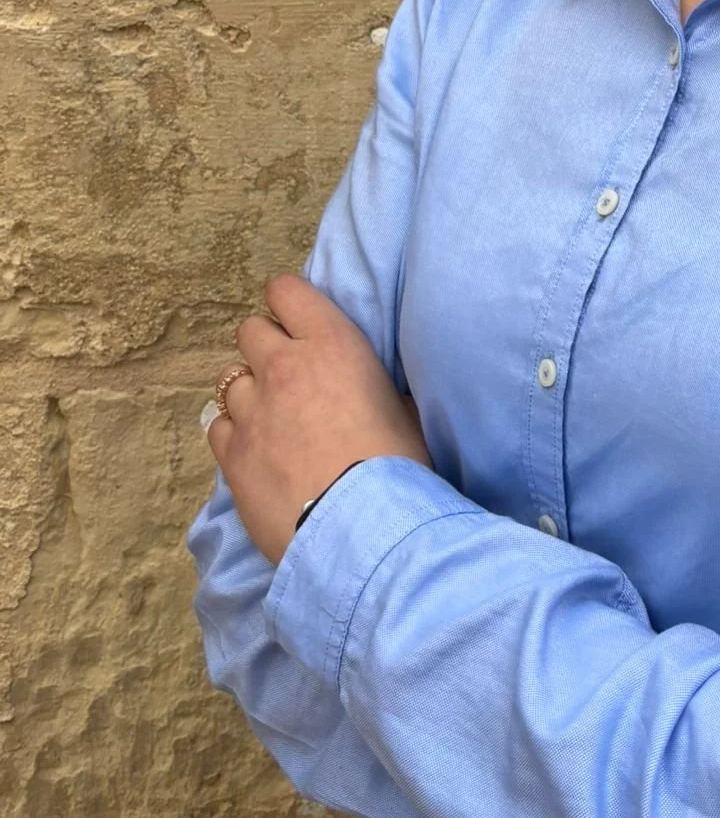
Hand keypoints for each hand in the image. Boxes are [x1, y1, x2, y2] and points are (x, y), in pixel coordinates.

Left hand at [206, 273, 430, 565]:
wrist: (358, 527)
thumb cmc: (397, 464)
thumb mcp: (402, 407)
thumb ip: (375, 385)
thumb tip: (372, 389)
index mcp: (331, 342)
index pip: (287, 291)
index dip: (289, 303)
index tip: (298, 321)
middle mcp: (283, 365)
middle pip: (250, 330)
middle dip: (265, 346)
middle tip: (288, 374)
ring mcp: (251, 409)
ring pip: (230, 379)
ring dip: (249, 391)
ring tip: (271, 417)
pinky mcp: (230, 454)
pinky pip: (218, 424)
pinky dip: (234, 431)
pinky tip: (254, 448)